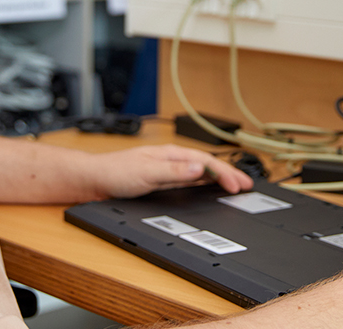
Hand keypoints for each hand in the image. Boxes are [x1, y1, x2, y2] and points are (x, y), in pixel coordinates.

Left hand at [86, 144, 253, 199]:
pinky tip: (210, 188)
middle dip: (228, 174)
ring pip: (200, 171)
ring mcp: (167, 170)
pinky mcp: (162, 180)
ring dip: (219, 178)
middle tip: (247, 185)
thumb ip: (174, 171)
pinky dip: (205, 183)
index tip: (237, 186)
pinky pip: (190, 180)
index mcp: (171, 154)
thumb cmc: (115, 172)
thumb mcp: (147, 173)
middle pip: (207, 164)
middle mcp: (171, 159)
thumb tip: (199, 167)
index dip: (224, 174)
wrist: (95, 180)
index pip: (205, 162)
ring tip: (236, 185)